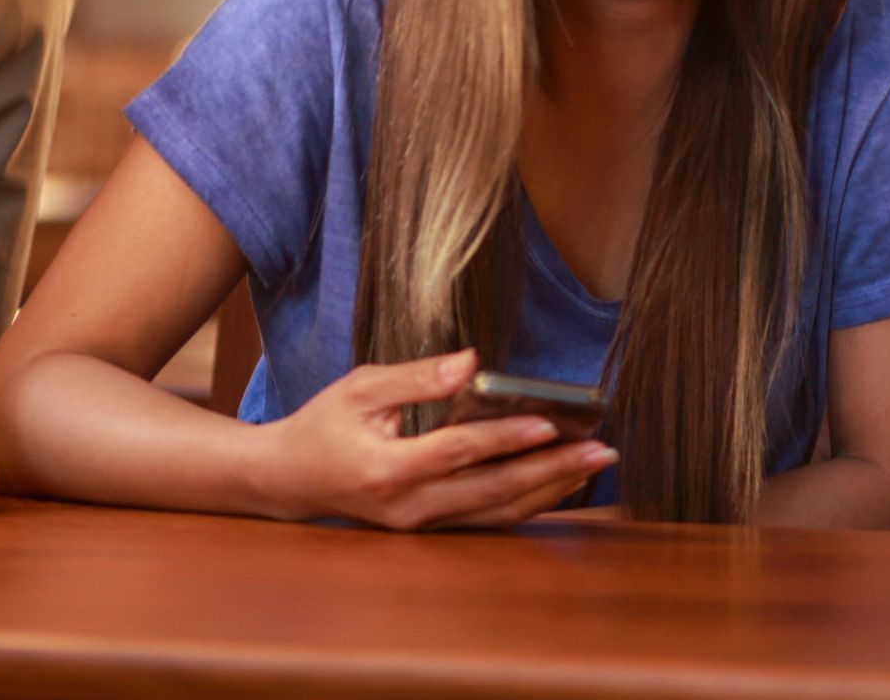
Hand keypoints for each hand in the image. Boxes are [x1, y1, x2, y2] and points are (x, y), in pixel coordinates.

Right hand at [256, 350, 617, 530]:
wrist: (288, 480)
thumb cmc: (324, 425)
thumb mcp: (361, 388)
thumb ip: (416, 377)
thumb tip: (470, 362)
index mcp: (388, 469)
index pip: (457, 451)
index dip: (504, 438)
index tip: (549, 422)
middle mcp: (408, 506)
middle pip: (491, 491)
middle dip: (551, 471)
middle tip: (600, 451)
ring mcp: (420, 524)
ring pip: (496, 511)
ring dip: (550, 489)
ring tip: (594, 466)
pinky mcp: (430, 528)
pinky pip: (487, 518)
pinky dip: (529, 501)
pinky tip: (562, 482)